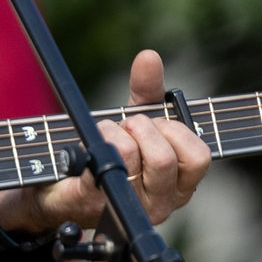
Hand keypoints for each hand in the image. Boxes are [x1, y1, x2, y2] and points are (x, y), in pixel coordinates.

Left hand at [0, 49, 210, 238]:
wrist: (62, 187)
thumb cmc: (110, 155)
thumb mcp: (134, 120)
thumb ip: (147, 90)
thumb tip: (149, 56)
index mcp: (180, 183)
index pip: (199, 156)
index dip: (175, 130)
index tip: (154, 123)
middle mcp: (162, 200)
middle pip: (165, 158)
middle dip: (140, 128)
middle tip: (124, 126)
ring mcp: (130, 205)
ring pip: (130, 156)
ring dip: (111, 131)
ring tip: (104, 135)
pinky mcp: (95, 200)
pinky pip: (99, 165)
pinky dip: (93, 143)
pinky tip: (86, 146)